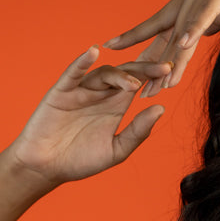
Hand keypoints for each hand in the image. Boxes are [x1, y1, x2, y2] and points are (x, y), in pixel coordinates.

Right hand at [11, 38, 172, 190]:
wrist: (48, 168)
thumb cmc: (82, 160)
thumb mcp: (117, 150)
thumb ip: (138, 131)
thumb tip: (160, 108)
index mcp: (115, 105)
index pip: (137, 84)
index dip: (153, 77)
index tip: (171, 73)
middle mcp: (100, 94)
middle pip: (124, 73)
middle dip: (144, 69)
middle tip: (163, 68)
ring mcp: (81, 91)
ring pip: (103, 73)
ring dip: (119, 75)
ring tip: (133, 84)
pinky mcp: (61, 92)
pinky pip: (73, 73)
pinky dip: (82, 61)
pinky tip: (93, 52)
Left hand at [102, 0, 219, 97]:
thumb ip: (217, 14)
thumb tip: (205, 32)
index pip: (162, 24)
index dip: (141, 42)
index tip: (120, 55)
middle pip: (166, 33)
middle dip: (151, 63)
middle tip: (135, 89)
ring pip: (183, 29)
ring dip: (172, 57)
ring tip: (159, 82)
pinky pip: (206, 11)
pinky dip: (194, 28)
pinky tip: (184, 44)